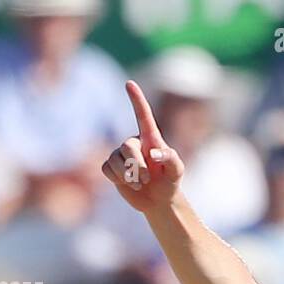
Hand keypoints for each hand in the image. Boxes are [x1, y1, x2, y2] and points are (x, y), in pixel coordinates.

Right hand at [101, 80, 184, 213]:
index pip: (143, 115)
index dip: (136, 99)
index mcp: (150, 138)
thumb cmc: (170, 181)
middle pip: (127, 147)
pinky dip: (118, 179)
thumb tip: (153, 153)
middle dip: (136, 165)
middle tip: (147, 179)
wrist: (158, 200)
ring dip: (128, 175)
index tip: (130, 83)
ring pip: (115, 160)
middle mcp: (134, 142)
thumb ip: (171, 158)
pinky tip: (129, 183)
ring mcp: (120, 154)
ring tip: (140, 183)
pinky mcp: (111, 166)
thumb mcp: (176, 171)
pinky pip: (107, 169)